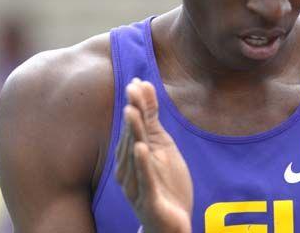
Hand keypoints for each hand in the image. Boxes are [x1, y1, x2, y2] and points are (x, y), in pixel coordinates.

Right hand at [116, 79, 192, 232]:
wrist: (171, 223)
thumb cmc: (164, 183)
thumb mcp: (162, 146)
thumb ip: (152, 120)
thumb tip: (144, 88)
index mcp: (132, 155)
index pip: (134, 125)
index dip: (136, 103)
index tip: (136, 80)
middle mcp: (129, 169)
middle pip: (131, 136)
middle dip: (132, 112)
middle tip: (132, 88)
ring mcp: (137, 185)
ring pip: (133, 155)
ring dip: (132, 132)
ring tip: (132, 111)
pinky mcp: (148, 200)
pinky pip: (144, 180)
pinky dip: (142, 163)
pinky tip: (141, 148)